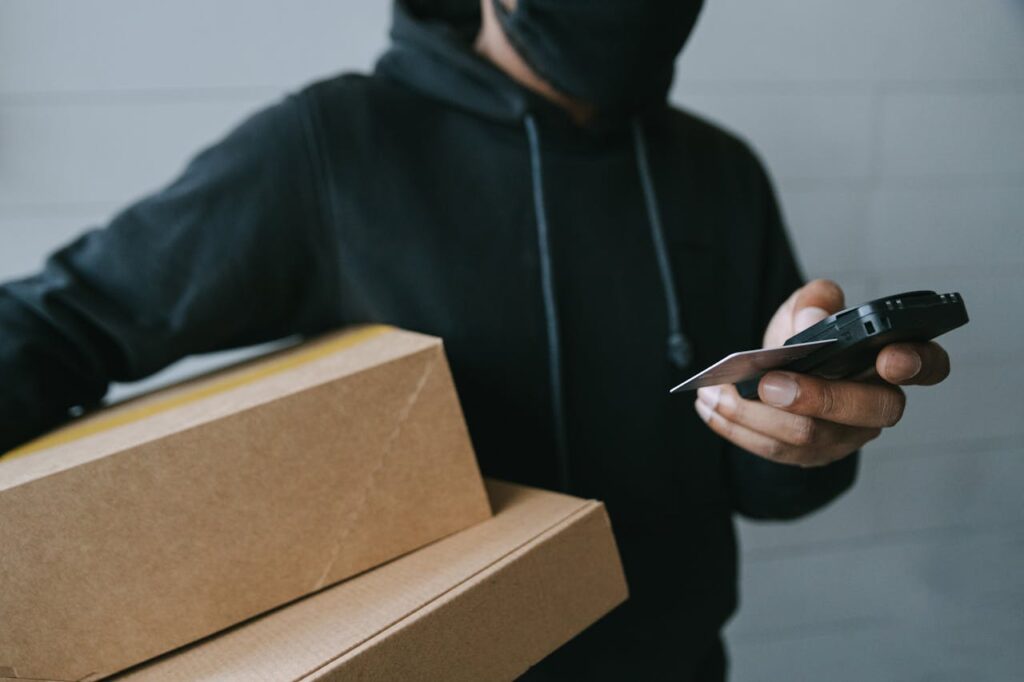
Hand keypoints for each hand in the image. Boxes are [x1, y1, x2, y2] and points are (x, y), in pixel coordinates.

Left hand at [694, 279, 950, 466]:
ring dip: (757, 415)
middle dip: (817, 397)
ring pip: (811, 436)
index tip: (889, 356)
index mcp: (892, 362)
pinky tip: (709, 407)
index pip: (927, 366)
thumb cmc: (808, 340)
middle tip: (771, 383)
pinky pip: (775, 451)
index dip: (916, 363)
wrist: (783, 374)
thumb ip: (815, 301)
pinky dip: (737, 428)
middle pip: (866, 410)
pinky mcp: (812, 456)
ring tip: (716, 394)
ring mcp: (846, 436)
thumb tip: (812, 315)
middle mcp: (878, 404)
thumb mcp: (809, 308)